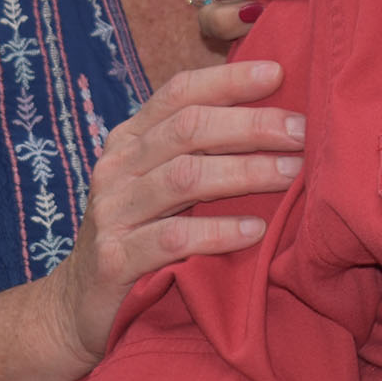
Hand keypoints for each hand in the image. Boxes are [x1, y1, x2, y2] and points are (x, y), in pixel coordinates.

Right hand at [45, 61, 304, 363]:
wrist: (79, 308)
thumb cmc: (143, 235)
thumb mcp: (164, 183)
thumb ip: (204, 149)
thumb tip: (279, 115)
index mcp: (131, 138)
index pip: (179, 92)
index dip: (229, 79)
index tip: (279, 72)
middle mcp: (117, 167)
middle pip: (188, 129)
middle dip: (251, 125)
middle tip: (302, 132)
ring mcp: (112, 212)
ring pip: (184, 178)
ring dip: (245, 172)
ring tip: (292, 174)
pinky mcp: (114, 260)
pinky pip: (172, 238)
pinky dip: (218, 231)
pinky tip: (255, 229)